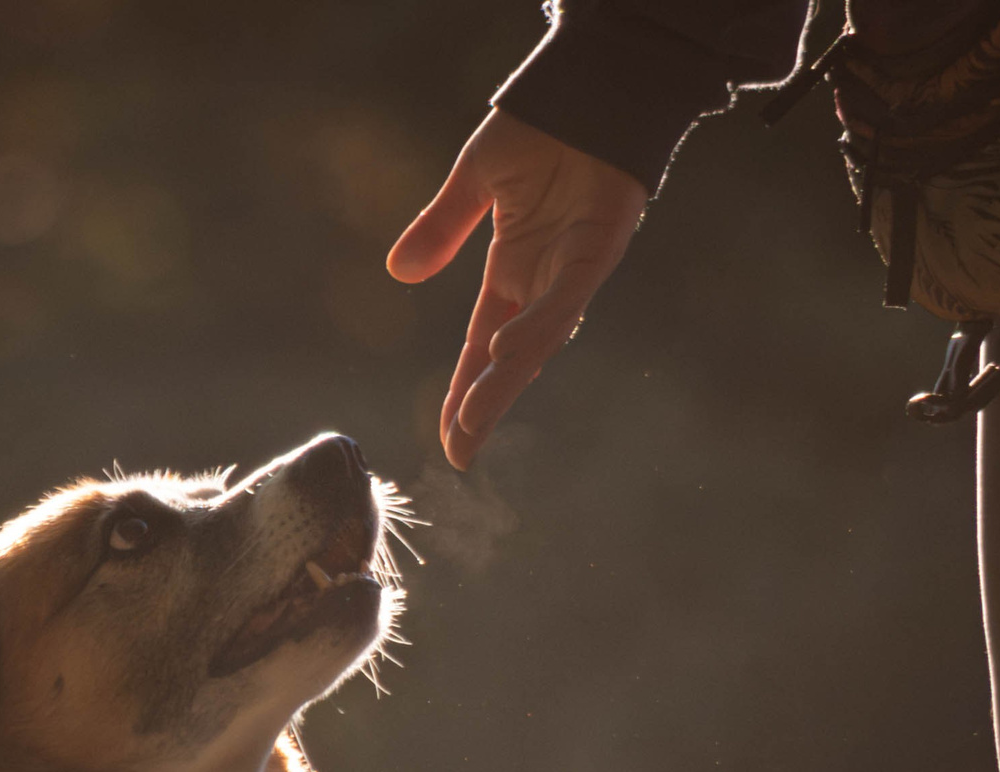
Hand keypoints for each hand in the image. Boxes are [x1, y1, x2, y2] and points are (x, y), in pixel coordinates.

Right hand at [388, 111, 647, 470]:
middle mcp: (544, 282)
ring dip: (506, 379)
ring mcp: (573, 269)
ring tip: (476, 418)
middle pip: (510, 359)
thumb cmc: (542, 129)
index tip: (448, 439)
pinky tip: (506, 347)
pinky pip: (566, 296)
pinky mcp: (601, 246)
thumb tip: (398, 272)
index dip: (465, 392)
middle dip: (485, 406)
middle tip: (461, 455)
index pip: (482, 347)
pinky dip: (538, 323)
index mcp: (514, 273)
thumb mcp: (475, 180)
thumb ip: (442, 226)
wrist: (594, 88)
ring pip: (539, 339)